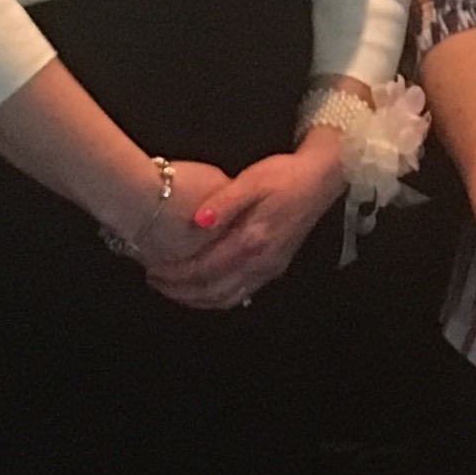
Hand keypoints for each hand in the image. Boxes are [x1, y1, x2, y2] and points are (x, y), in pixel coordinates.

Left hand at [143, 149, 338, 309]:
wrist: (322, 178)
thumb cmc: (285, 175)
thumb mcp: (252, 180)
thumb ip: (224, 201)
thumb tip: (198, 220)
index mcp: (252, 239)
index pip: (205, 268)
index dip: (176, 274)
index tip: (153, 270)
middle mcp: (261, 261)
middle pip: (213, 290)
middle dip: (180, 291)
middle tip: (155, 281)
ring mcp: (269, 267)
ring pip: (228, 297)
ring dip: (197, 299)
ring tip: (173, 289)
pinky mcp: (275, 267)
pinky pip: (242, 293)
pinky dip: (218, 298)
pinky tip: (205, 291)